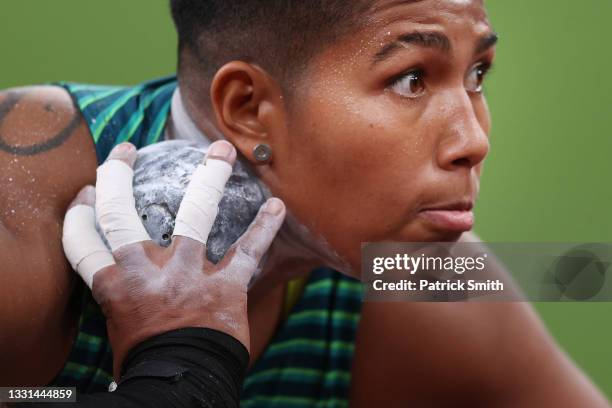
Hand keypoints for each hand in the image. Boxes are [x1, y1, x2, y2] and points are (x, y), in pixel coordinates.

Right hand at [62, 140, 285, 377]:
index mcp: (114, 287)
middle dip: (117, 177)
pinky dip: (264, 228)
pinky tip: (277, 205)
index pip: (84, 240)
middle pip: (121, 214)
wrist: (183, 387)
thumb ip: (122, 292)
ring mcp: (188, 276)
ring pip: (195, 214)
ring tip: (220, 150)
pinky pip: (248, 252)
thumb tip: (119, 271)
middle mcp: (147, 273)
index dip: (81, 211)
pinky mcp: (226, 288)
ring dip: (209, 177)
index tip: (88, 190)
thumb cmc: (149, 362)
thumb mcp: (120, 325)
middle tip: (125, 151)